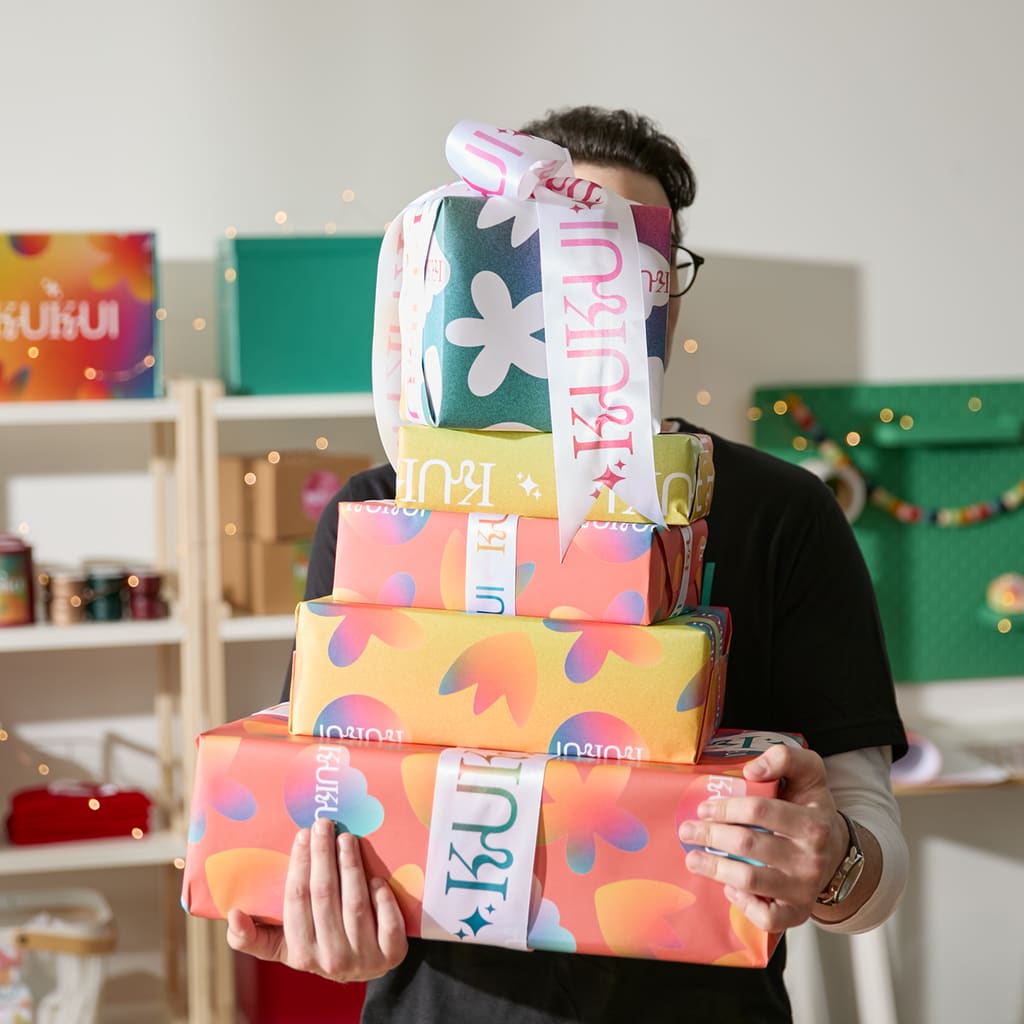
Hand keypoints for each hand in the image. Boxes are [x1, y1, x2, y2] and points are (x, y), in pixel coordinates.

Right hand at [226, 818, 407, 981]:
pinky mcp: (391, 954)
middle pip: (325, 896)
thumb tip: (233, 915)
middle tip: (324, 824)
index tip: (302, 834)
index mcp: (301, 954)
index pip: (297, 900)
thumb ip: (253, 936)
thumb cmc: (318, 944)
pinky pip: (388, 922)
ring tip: (347, 838)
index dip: (300, 864)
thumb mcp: (284, 945)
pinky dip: (382, 897)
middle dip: (324, 855)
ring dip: (351, 867)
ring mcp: (364, 958)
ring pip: (355, 904)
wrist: (364, 966)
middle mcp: (331, 958)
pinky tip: (376, 877)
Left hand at [678, 744, 848, 931]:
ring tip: (693, 859)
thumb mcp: (809, 773)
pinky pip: (767, 918)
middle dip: (710, 837)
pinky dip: (744, 905)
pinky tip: (728, 889)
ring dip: (715, 870)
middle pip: (748, 845)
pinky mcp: (798, 912)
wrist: (838, 850)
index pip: (759, 810)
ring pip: (751, 881)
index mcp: (813, 822)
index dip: (726, 807)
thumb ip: (785, 757)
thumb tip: (751, 769)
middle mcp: (811, 858)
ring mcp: (804, 888)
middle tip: (687, 831)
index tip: (704, 807)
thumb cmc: (812, 807)